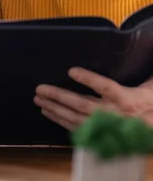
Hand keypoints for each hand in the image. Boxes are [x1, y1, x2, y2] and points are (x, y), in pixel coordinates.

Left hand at [34, 67, 152, 130]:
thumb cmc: (148, 104)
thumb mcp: (148, 86)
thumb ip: (139, 70)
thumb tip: (140, 45)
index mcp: (127, 99)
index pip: (106, 87)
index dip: (89, 79)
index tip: (71, 71)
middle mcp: (113, 114)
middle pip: (83, 104)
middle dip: (59, 96)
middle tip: (40, 88)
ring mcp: (105, 128)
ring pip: (76, 118)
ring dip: (55, 108)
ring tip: (39, 99)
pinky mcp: (100, 136)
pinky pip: (77, 129)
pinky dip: (61, 121)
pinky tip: (48, 113)